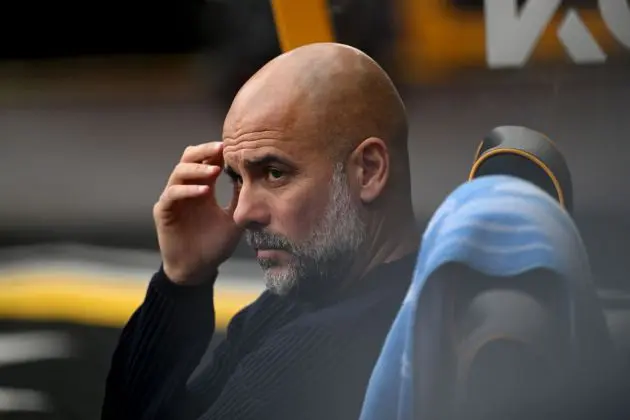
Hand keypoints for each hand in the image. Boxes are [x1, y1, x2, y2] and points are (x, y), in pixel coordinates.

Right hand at [153, 142, 240, 284]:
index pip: (206, 160)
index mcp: (203, 188)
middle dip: (205, 150)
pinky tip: (204, 191)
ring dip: (197, 168)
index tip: (234, 144)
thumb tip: (253, 176)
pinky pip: (172, 194)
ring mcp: (173, 199)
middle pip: (189, 158)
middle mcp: (186, 189)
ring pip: (179, 172)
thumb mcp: (234, 218)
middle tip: (222, 147)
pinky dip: (188, 189)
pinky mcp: (164, 211)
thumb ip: (240, 198)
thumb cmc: (216, 245)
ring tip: (215, 170)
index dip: (217, 150)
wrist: (199, 269)